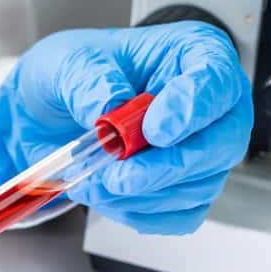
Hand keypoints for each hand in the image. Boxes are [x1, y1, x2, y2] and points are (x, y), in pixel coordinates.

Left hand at [0, 22, 252, 233]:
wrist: (49, 115)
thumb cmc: (74, 78)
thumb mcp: (67, 62)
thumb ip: (88, 81)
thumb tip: (109, 108)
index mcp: (192, 55)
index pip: (217, 81)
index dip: (192, 110)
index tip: (154, 131)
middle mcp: (208, 105)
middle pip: (221, 144)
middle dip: (167, 167)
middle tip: (119, 176)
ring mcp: (201, 151)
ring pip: (199, 187)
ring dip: (141, 195)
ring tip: (94, 182)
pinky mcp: (182, 188)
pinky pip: (179, 216)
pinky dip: (139, 214)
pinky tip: (106, 197)